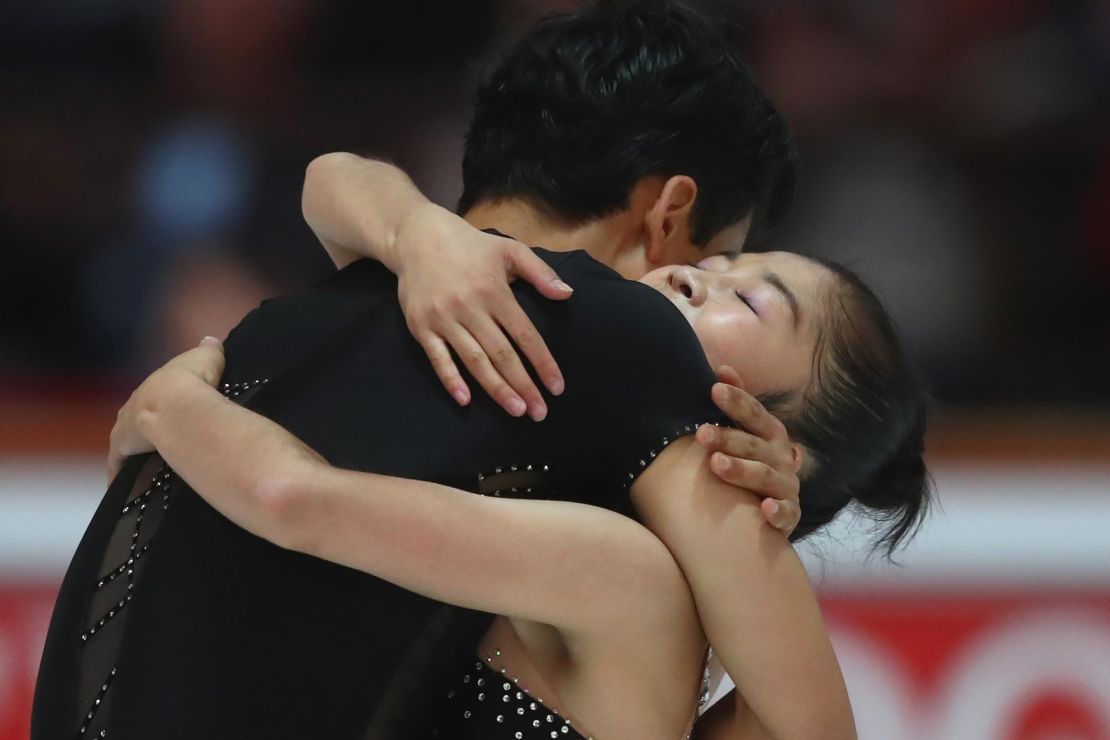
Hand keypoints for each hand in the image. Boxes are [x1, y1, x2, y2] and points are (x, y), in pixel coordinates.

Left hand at [107, 337, 225, 483]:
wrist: (178, 404)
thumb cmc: (194, 381)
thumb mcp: (207, 358)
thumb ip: (208, 351)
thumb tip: (211, 341)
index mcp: (151, 388)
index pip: (149, 399)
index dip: (157, 408)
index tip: (164, 417)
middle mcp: (132, 407)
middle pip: (132, 421)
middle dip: (140, 432)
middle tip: (153, 444)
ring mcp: (124, 430)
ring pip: (124, 445)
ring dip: (132, 454)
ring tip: (145, 468)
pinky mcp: (123, 451)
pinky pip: (121, 466)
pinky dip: (124, 474)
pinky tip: (132, 486)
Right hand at [393, 204, 571, 420]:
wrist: (417, 237)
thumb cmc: (470, 246)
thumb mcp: (510, 249)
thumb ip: (540, 272)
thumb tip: (567, 295)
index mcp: (495, 291)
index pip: (525, 335)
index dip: (543, 363)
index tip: (556, 388)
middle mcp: (470, 307)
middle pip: (502, 354)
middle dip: (523, 385)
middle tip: (539, 412)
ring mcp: (443, 319)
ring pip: (474, 360)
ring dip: (496, 388)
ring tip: (515, 410)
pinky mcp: (421, 327)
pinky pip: (437, 359)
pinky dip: (451, 380)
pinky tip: (466, 400)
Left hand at [695, 366, 801, 535]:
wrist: (769, 510)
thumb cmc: (751, 462)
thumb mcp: (746, 432)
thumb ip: (735, 404)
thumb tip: (720, 368)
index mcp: (769, 433)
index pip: (754, 413)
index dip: (736, 401)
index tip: (714, 389)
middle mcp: (780, 456)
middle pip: (754, 444)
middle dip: (728, 437)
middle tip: (701, 433)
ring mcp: (786, 486)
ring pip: (764, 476)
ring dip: (742, 470)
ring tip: (716, 464)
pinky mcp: (789, 515)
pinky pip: (786, 514)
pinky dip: (778, 512)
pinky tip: (764, 509)